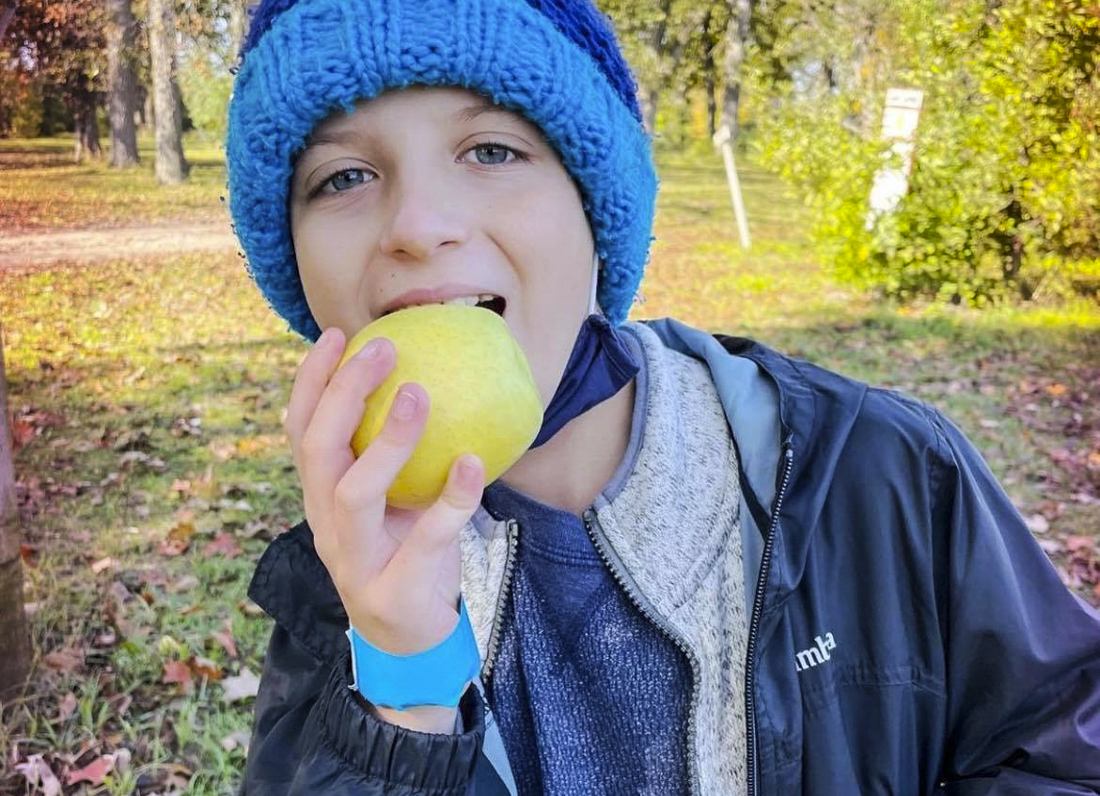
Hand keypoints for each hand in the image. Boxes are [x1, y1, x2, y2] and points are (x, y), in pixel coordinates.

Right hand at [284, 326, 484, 663]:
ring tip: (418, 395)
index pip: (301, 429)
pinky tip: (472, 462)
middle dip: (344, 393)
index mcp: (321, 496)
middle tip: (382, 349)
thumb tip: (427, 379)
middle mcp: (326, 523)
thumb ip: (395, 453)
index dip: (313, 381)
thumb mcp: (392, 499)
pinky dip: (450, 499)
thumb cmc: (405, 553)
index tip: (338, 334)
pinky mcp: (391, 590)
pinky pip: (424, 539)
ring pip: (355, 492)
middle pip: (318, 450)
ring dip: (387, 440)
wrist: (409, 640)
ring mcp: (353, 560)